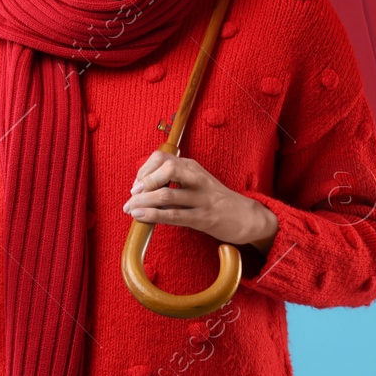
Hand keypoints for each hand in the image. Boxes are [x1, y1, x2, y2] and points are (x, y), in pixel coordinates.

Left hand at [122, 149, 276, 247]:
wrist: (245, 216)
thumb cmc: (214, 199)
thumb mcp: (195, 181)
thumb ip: (173, 179)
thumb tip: (140, 186)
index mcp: (192, 166)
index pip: (162, 158)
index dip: (144, 170)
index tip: (137, 185)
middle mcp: (196, 178)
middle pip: (167, 169)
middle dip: (144, 181)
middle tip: (133, 194)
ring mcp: (200, 198)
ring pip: (166, 194)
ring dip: (142, 202)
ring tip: (129, 209)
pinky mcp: (202, 217)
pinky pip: (173, 215)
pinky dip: (152, 215)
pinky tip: (140, 217)